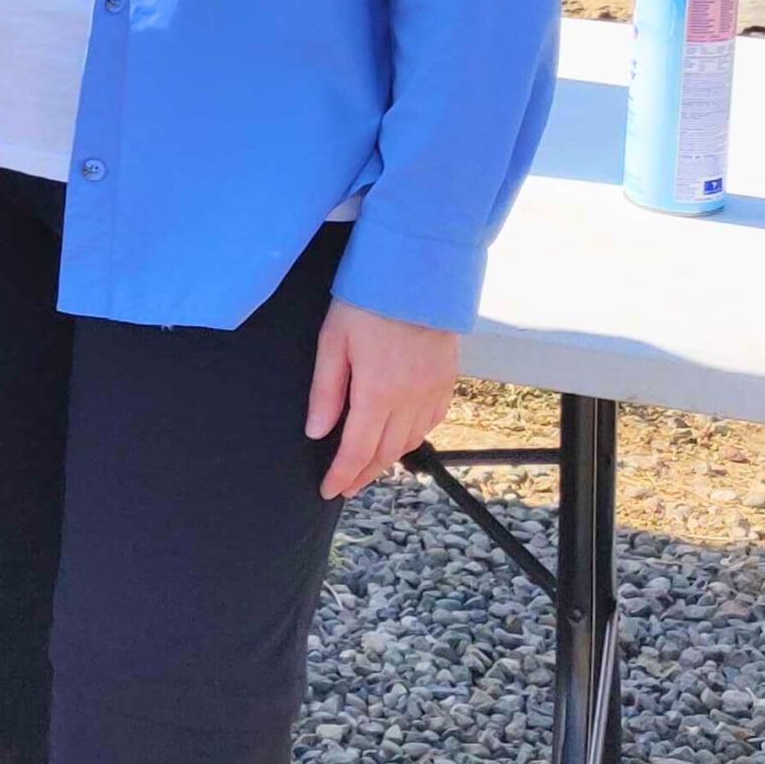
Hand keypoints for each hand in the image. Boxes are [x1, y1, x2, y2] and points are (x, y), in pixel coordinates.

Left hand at [305, 299, 457, 500]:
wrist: (415, 273)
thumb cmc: (366, 302)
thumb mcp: (332, 342)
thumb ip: (326, 392)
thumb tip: (317, 432)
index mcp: (378, 392)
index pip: (358, 449)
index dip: (342, 474)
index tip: (329, 490)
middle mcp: (410, 399)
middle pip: (386, 452)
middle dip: (363, 473)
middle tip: (345, 486)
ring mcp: (433, 390)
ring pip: (411, 440)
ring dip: (388, 459)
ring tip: (368, 467)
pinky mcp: (447, 379)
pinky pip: (432, 421)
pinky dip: (414, 436)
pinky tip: (401, 438)